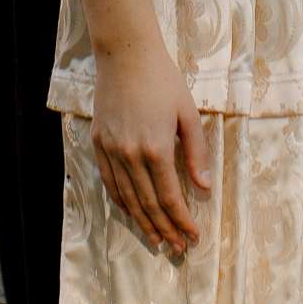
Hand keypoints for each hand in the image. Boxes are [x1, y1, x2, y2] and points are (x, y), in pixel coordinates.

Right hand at [89, 40, 210, 256]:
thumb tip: (204, 187)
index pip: (170, 197)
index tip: (193, 237)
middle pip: (148, 204)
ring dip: (143, 222)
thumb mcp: (188, 113)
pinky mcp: (98, 142)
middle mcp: (130, 154)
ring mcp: (111, 150)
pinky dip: (121, 202)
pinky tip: (132, 213)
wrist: (126, 55)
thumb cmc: (164, 80)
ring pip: (127, 198)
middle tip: (178, 248)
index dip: (182, 220)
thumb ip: (197, 152)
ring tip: (157, 240)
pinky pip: (109, 182)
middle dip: (165, 229)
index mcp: (156, 148)